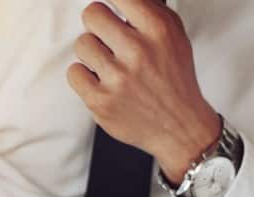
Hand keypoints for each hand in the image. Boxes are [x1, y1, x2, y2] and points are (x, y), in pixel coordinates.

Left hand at [67, 0, 221, 184]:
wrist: (180, 127)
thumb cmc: (174, 81)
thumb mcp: (175, 37)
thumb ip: (152, 10)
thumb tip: (121, 0)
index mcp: (157, 30)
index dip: (111, 1)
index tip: (110, 7)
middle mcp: (138, 52)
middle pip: (92, 14)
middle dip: (98, 24)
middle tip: (107, 36)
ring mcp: (118, 78)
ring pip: (81, 43)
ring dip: (92, 52)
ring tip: (109, 64)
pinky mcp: (101, 101)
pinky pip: (74, 72)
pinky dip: (84, 76)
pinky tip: (101, 81)